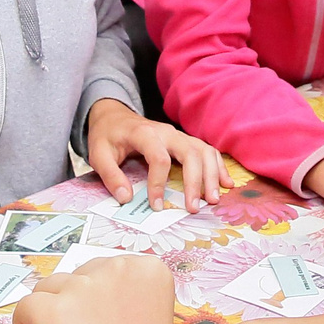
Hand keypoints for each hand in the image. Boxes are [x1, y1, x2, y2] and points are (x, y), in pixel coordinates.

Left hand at [13, 253, 183, 323]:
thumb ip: (134, 307)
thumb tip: (106, 303)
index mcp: (150, 272)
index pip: (111, 271)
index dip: (99, 297)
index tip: (95, 321)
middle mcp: (119, 270)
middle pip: (81, 276)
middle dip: (75, 303)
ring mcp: (85, 288)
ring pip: (51, 288)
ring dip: (51, 313)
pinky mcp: (53, 310)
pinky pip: (26, 306)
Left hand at [85, 99, 225, 211]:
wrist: (114, 115)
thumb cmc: (108, 135)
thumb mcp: (98, 153)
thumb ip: (110, 176)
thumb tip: (126, 199)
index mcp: (144, 134)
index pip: (159, 158)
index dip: (159, 183)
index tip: (156, 206)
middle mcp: (167, 132)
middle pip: (190, 153)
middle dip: (195, 181)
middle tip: (195, 207)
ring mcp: (179, 135)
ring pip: (204, 150)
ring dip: (212, 175)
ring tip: (214, 199)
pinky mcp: (185, 140)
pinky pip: (208, 150)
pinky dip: (218, 166)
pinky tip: (226, 183)